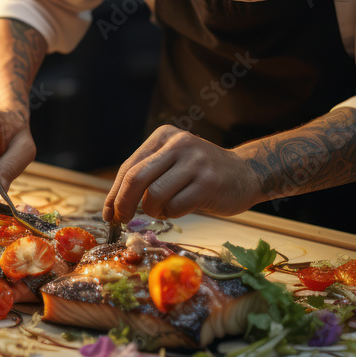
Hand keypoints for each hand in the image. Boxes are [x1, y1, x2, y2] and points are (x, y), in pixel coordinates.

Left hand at [103, 126, 258, 222]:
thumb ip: (146, 175)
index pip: (128, 166)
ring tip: (164, 209)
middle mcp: (178, 144)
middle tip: (122, 220)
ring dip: (153, 210)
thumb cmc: (200, 173)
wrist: (246, 173)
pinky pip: (175, 207)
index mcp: (164, 136)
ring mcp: (194, 162)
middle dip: (123, 204)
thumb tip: (113, 206)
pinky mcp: (207, 183)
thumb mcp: (172, 162)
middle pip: (135, 178)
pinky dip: (172, 214)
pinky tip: (181, 208)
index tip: (109, 213)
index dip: (114, 194)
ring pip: (154, 195)